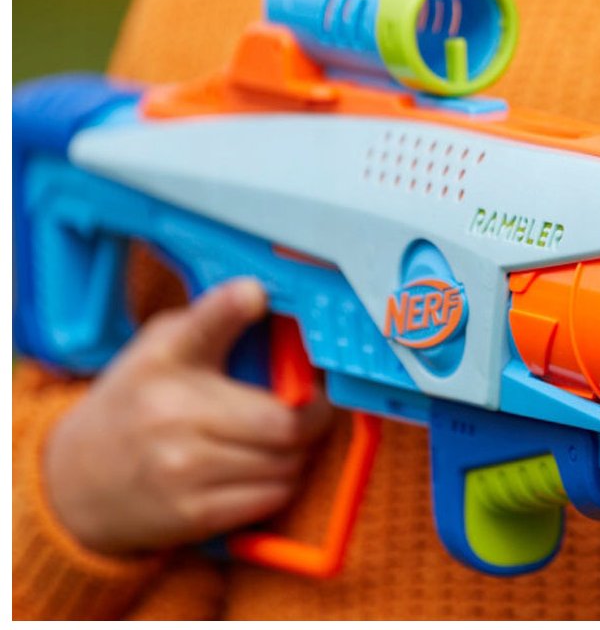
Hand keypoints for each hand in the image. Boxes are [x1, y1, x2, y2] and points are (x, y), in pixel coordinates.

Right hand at [44, 278, 332, 555]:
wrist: (75, 479)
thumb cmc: (137, 402)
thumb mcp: (163, 347)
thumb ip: (213, 321)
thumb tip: (262, 294)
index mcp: (167, 361)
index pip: (205, 324)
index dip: (234, 304)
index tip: (255, 293)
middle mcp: (174, 415)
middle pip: (286, 422)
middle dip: (314, 416)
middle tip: (314, 408)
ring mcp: (184, 470)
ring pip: (288, 463)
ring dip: (301, 451)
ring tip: (287, 440)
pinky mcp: (194, 515)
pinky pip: (273, 497)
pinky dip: (284, 482)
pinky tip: (268, 467)